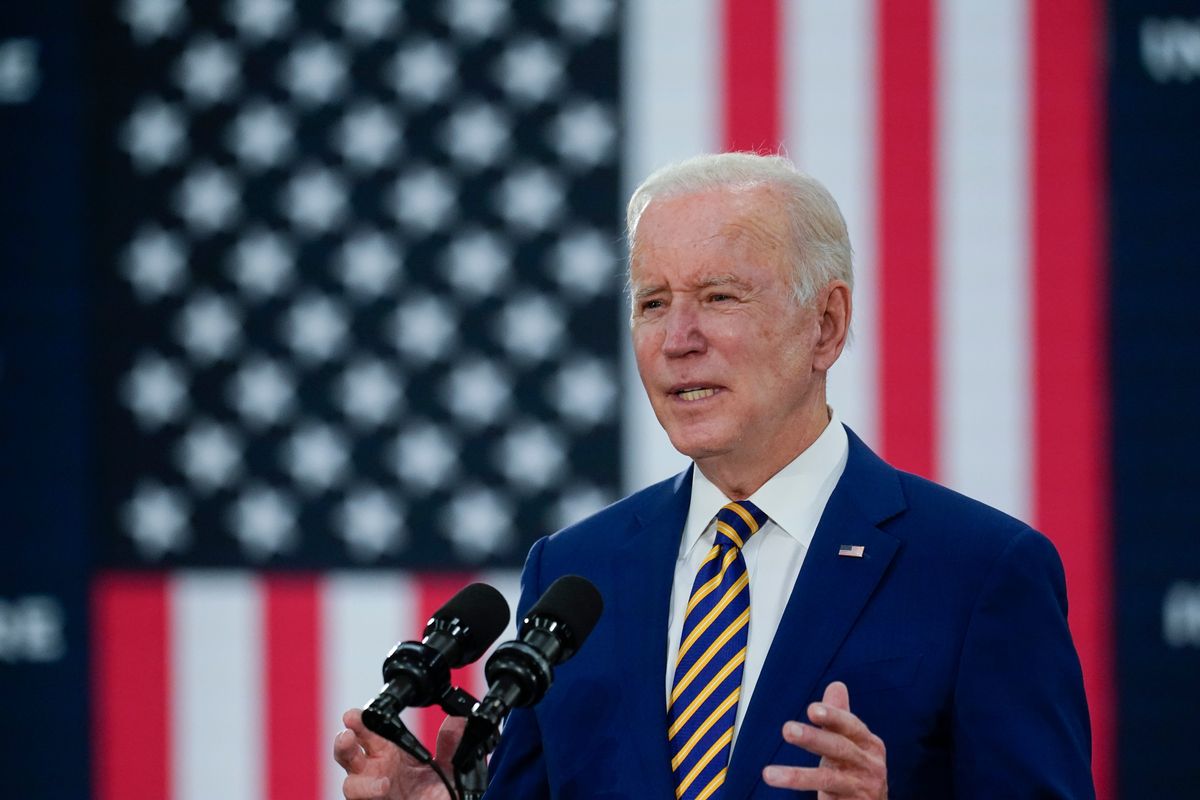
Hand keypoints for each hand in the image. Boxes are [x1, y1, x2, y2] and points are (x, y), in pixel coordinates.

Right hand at [333, 708, 464, 799]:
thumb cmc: (436, 794)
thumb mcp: (447, 766)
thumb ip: (450, 744)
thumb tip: (458, 720)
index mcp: (388, 753)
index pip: (369, 733)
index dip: (360, 722)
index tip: (356, 714)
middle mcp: (375, 772)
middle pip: (349, 754)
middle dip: (344, 742)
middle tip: (348, 733)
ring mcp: (372, 792)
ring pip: (351, 783)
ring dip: (356, 779)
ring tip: (371, 774)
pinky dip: (368, 793)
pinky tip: (383, 786)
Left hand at [762, 681, 886, 798]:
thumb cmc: (858, 770)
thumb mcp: (851, 743)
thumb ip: (840, 717)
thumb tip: (836, 685)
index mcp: (868, 743)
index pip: (851, 726)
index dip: (834, 716)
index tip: (813, 709)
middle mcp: (869, 765)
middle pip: (840, 749)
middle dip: (814, 738)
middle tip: (788, 729)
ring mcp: (861, 788)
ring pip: (828, 780)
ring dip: (798, 776)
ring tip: (769, 774)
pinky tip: (784, 788)